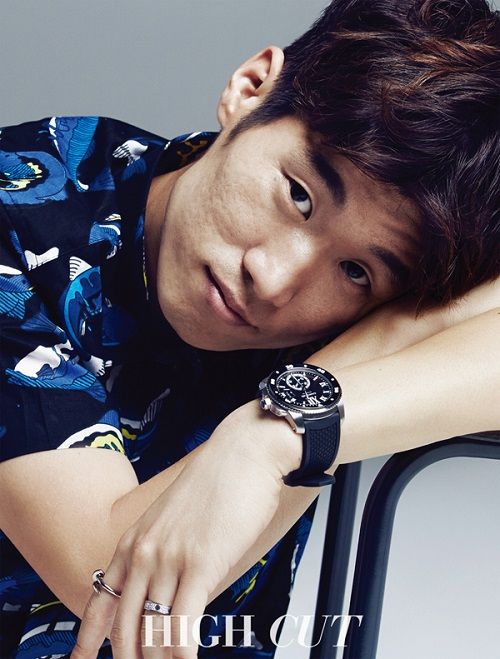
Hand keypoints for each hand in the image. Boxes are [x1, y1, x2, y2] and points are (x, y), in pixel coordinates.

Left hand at [71, 404, 296, 658]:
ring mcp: (170, 560)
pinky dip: (182, 653)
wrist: (243, 453)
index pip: (101, 602)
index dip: (88, 639)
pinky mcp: (200, 565)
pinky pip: (183, 624)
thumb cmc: (215, 483)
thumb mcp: (172, 515)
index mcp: (134, 541)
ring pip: (154, 631)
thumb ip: (162, 550)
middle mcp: (144, 553)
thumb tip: (167, 587)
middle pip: (124, 627)